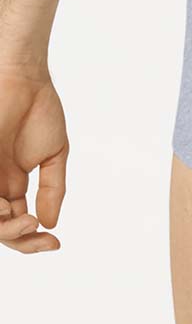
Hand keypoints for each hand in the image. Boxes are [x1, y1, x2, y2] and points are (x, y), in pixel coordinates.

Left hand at [0, 64, 68, 252]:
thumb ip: (53, 188)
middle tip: (36, 227)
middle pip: (1, 228)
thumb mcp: (54, 154)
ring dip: (5, 230)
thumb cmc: (39, 110)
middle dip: (19, 239)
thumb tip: (50, 223)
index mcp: (11, 184)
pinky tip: (8, 209)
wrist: (24, 81)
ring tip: (25, 220)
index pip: (17, 223)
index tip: (55, 243)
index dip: (33, 240)